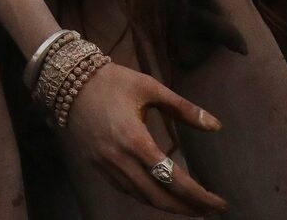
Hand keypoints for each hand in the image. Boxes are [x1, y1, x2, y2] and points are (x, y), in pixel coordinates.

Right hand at [61, 64, 225, 214]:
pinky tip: (160, 195)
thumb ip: (183, 108)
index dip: (199, 196)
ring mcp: (105, 164)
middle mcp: (119, 158)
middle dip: (187, 208)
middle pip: (158, 197)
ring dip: (167, 206)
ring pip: (141, 197)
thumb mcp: (149, 87)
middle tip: (210, 210)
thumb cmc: (112, 81)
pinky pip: (125, 189)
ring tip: (190, 207)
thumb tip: (216, 125)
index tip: (220, 203)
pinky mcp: (95, 164)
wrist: (66, 80)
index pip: (173, 179)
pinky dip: (146, 197)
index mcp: (135, 140)